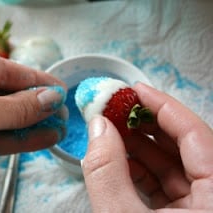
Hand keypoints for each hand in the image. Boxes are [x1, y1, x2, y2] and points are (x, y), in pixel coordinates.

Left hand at [0, 42, 67, 211]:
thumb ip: (15, 106)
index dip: (31, 79)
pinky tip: (42, 138)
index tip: (58, 87)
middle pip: (0, 93)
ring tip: (58, 125)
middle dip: (33, 103)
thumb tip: (50, 99)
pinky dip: (18, 139)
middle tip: (61, 109)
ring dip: (30, 123)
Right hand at [82, 83, 212, 211]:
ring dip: (139, 147)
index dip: (162, 106)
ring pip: (174, 165)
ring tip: (111, 133)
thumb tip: (97, 126)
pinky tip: (117, 161)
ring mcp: (202, 208)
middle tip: (116, 111)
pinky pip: (167, 184)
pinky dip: (140, 170)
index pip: (195, 133)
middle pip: (184, 146)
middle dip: (146, 126)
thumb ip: (107, 171)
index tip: (135, 90)